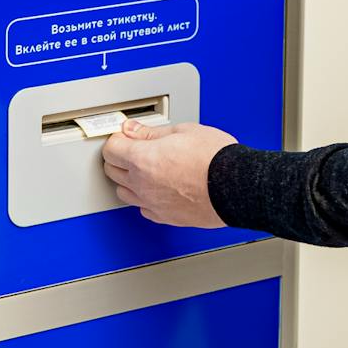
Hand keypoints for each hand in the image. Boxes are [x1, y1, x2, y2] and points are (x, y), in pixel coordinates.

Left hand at [101, 120, 235, 227]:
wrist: (237, 186)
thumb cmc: (215, 158)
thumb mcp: (182, 131)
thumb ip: (151, 133)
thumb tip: (133, 130)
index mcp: (142, 159)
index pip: (111, 149)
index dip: (118, 139)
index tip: (125, 136)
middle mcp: (142, 184)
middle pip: (112, 171)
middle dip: (119, 158)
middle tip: (133, 148)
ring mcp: (153, 203)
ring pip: (124, 192)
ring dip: (128, 179)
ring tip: (144, 168)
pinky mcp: (166, 217)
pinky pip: (143, 208)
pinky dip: (144, 198)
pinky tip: (156, 188)